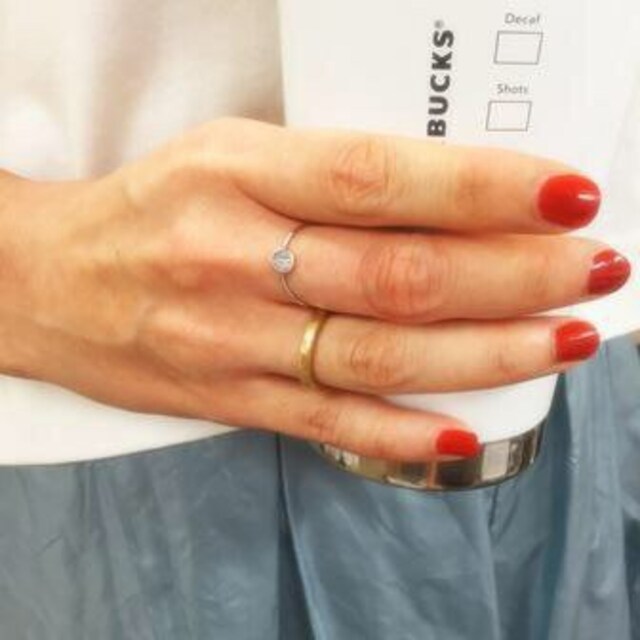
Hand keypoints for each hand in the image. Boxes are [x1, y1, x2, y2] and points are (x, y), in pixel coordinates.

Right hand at [0, 118, 629, 461]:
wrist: (50, 280)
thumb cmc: (150, 207)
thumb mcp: (233, 153)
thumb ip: (333, 177)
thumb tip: (451, 200)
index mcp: (238, 173)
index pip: (379, 177)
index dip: (482, 187)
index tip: (565, 193)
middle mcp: (236, 258)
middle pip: (397, 275)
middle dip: (513, 276)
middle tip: (591, 269)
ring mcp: (232, 340)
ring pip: (378, 355)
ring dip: (485, 353)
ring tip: (562, 340)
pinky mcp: (228, 398)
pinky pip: (326, 424)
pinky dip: (401, 434)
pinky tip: (465, 431)